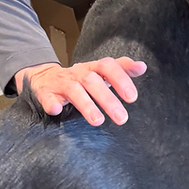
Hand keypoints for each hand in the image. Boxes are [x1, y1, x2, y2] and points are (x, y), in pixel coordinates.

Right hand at [15, 57, 146, 125]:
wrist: (45, 77)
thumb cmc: (81, 78)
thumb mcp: (101, 71)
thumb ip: (122, 69)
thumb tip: (142, 66)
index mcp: (93, 68)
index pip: (108, 67)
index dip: (120, 79)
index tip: (132, 97)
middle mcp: (78, 74)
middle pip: (93, 81)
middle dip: (107, 99)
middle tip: (122, 118)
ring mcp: (62, 83)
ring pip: (74, 91)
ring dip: (86, 105)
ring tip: (98, 121)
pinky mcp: (47, 93)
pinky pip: (47, 97)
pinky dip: (51, 103)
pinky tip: (56, 110)